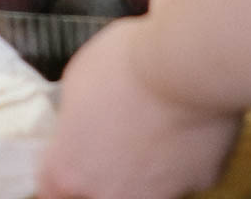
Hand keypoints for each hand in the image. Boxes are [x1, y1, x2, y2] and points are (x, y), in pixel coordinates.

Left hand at [37, 17, 240, 198]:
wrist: (185, 67)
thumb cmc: (123, 64)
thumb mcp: (76, 80)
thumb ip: (74, 116)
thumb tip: (83, 122)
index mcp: (71, 171)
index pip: (52, 190)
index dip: (63, 167)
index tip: (71, 149)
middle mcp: (110, 196)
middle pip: (99, 193)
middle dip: (104, 171)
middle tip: (114, 135)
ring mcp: (156, 197)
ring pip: (144, 188)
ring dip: (144, 164)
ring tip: (153, 121)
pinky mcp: (197, 185)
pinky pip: (182, 173)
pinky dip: (181, 154)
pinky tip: (183, 122)